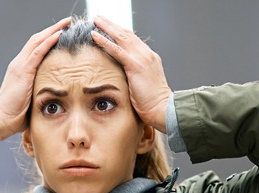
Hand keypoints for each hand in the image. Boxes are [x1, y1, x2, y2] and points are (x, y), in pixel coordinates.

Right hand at [0, 17, 71, 144]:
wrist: (1, 120)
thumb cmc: (14, 116)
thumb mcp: (30, 101)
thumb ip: (39, 95)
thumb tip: (53, 101)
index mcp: (20, 69)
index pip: (35, 48)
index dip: (48, 39)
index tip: (62, 33)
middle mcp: (19, 63)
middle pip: (37, 40)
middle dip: (52, 29)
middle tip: (67, 22)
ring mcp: (20, 66)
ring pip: (38, 41)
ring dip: (53, 30)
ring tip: (66, 23)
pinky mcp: (23, 71)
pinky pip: (38, 51)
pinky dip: (49, 41)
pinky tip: (59, 35)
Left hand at [91, 16, 170, 132]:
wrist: (163, 109)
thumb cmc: (154, 103)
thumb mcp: (144, 85)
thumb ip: (135, 76)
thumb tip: (125, 77)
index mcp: (149, 58)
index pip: (132, 40)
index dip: (119, 32)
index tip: (109, 27)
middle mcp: (146, 54)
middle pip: (126, 34)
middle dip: (111, 25)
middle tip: (99, 18)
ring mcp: (142, 58)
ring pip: (121, 37)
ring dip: (106, 27)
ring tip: (95, 20)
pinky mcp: (135, 66)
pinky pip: (116, 50)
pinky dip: (105, 41)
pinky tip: (94, 35)